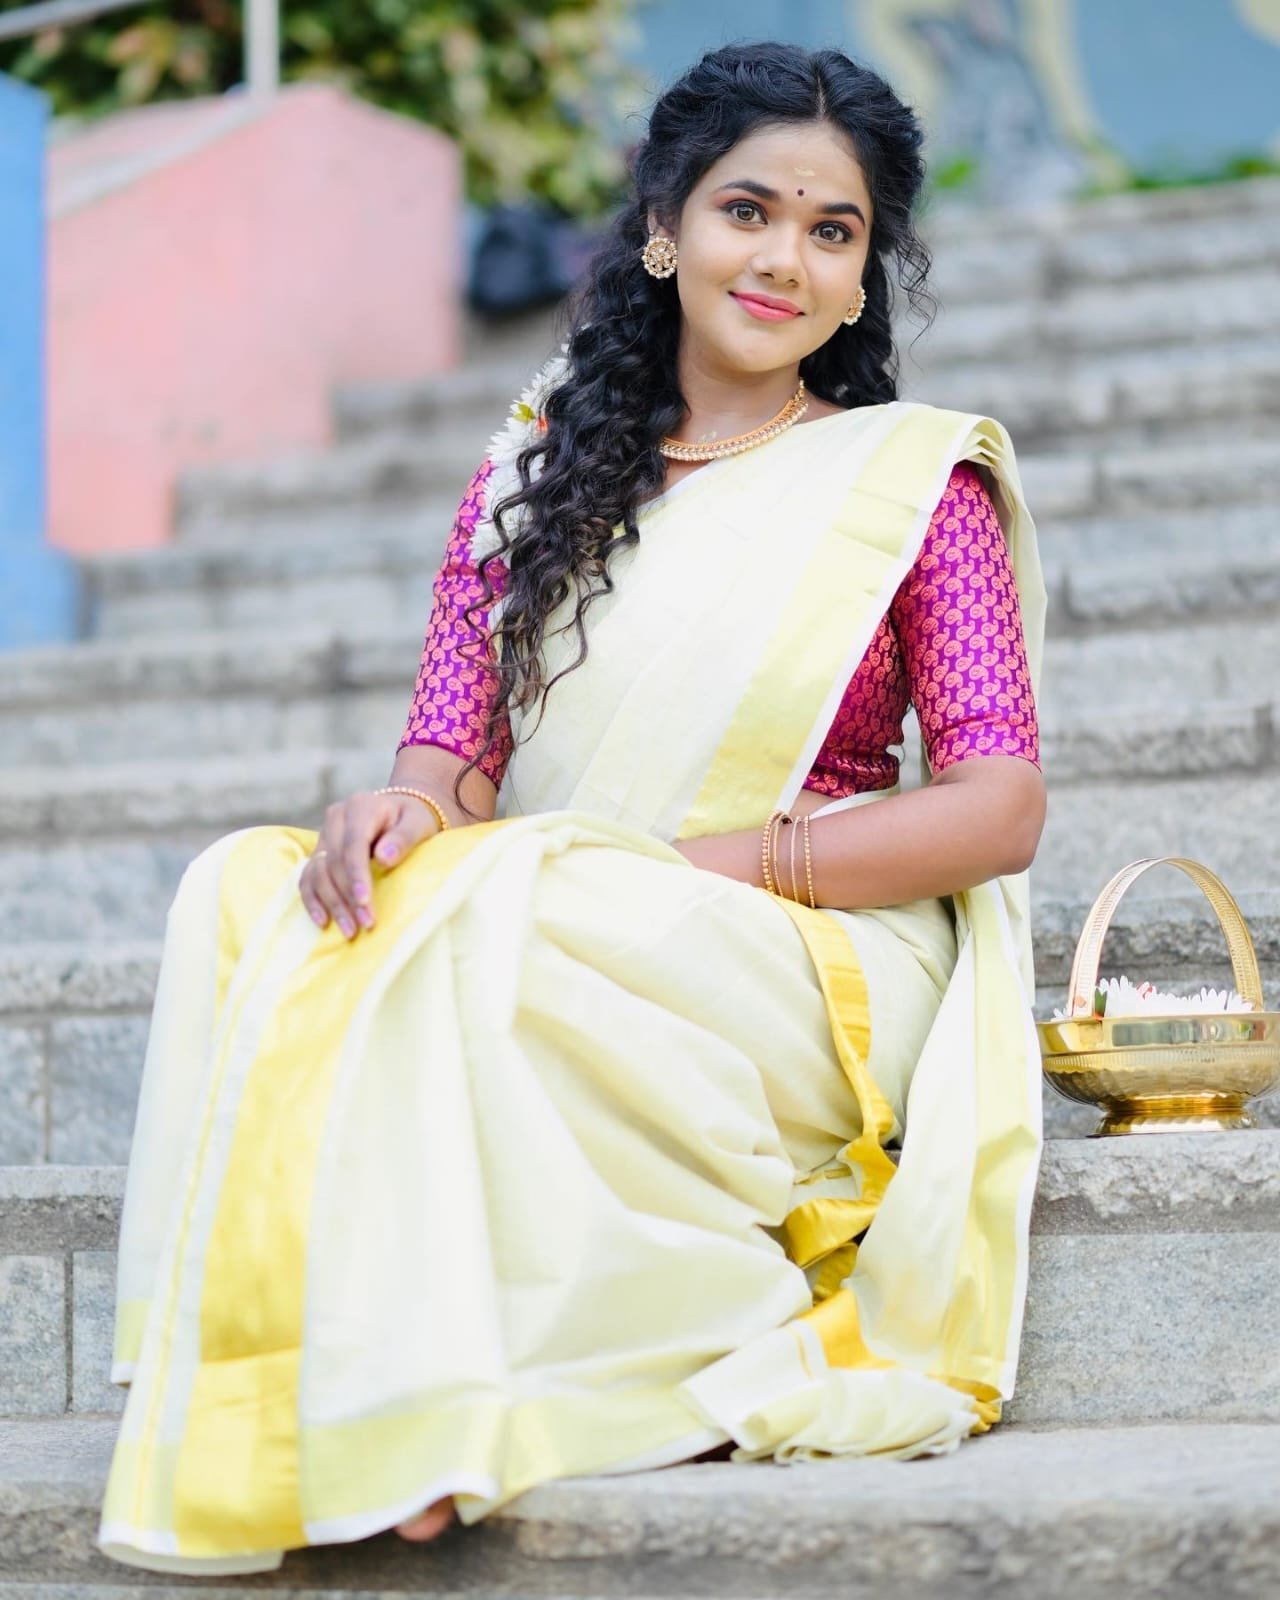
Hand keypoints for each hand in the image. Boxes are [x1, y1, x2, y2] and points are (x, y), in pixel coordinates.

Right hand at [299, 790, 439, 938]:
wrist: (399, 811)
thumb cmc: (412, 819)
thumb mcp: (417, 824)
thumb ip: (403, 838)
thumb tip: (383, 857)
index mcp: (360, 807)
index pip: (353, 844)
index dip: (356, 875)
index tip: (364, 902)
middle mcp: (336, 818)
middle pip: (334, 862)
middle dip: (348, 897)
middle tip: (365, 924)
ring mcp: (324, 835)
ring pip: (318, 873)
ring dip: (332, 904)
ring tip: (350, 931)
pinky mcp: (319, 853)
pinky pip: (308, 878)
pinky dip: (313, 900)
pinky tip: (323, 921)